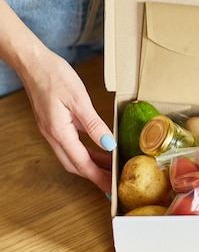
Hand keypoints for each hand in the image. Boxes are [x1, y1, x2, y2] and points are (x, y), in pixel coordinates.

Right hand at [20, 48, 115, 194]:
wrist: (32, 62)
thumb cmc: (53, 75)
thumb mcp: (79, 99)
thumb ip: (94, 124)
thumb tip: (109, 144)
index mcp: (59, 131)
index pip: (82, 163)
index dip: (98, 177)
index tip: (111, 188)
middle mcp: (53, 135)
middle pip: (75, 165)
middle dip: (95, 176)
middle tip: (113, 183)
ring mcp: (51, 130)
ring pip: (72, 156)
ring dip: (90, 165)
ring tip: (109, 168)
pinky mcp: (53, 124)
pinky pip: (70, 145)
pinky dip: (84, 152)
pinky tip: (97, 149)